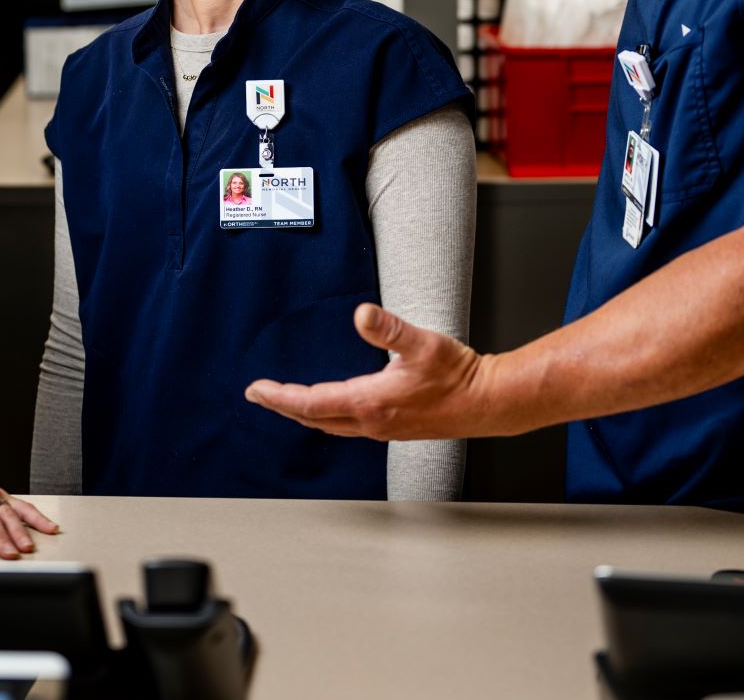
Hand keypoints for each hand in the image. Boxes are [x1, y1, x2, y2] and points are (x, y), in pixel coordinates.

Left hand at [244, 303, 496, 440]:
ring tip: (286, 402)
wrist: (486, 402)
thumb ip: (390, 329)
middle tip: (260, 395)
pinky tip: (329, 409)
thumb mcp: (423, 343)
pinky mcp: (392, 428)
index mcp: (371, 402)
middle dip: (284, 406)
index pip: (311, 403)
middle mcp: (371, 421)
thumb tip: (362, 314)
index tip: (256, 390)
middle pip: (314, 418)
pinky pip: (346, 427)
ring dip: (304, 413)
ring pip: (329, 425)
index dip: (280, 396)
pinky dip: (326, 417)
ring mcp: (382, 428)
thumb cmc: (458, 375)